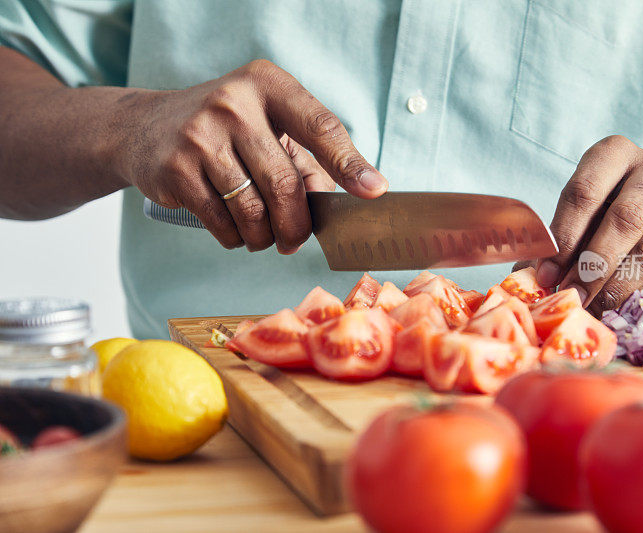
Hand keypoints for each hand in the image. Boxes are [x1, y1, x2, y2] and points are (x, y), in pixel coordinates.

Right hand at [111, 60, 387, 252]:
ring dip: (265, 237)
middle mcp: (233, 103)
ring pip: (253, 211)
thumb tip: (337, 204)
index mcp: (268, 85)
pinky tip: (236, 232)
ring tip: (264, 237)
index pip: (320, 126)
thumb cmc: (224, 129)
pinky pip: (222, 222)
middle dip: (296, 225)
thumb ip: (304, 159)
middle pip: (285, 184)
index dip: (349, 163)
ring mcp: (200, 135)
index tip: (374, 191)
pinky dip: (236, 238)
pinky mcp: (175, 168)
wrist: (143, 127)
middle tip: (295, 240)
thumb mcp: (266, 126)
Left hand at [531, 135, 642, 310]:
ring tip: (588, 303)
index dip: (563, 236)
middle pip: (622, 219)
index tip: (546, 273)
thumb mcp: (586, 211)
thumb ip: (561, 237)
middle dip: (591, 264)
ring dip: (613, 284)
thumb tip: (527, 276)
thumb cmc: (612, 209)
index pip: (583, 192)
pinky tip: (614, 301)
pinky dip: (634, 289)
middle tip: (569, 294)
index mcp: (613, 153)